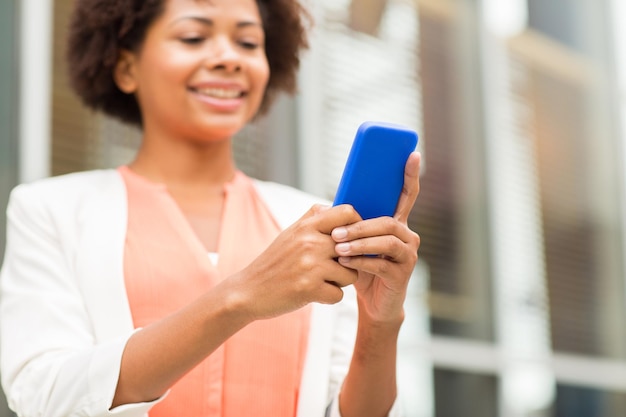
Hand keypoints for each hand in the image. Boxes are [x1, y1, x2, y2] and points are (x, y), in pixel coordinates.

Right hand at [224, 203, 362, 320]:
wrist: (248, 290)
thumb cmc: (274, 263)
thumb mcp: (290, 234)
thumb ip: (312, 219)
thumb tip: (333, 207)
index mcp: (306, 226)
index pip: (347, 213)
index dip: (358, 226)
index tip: (353, 240)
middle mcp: (310, 242)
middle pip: (355, 248)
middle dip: (349, 261)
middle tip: (334, 268)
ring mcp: (310, 266)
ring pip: (351, 274)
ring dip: (340, 282)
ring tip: (321, 281)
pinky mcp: (309, 289)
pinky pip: (339, 295)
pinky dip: (329, 298)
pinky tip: (314, 294)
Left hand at [331, 152, 420, 322]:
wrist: (372, 303)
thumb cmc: (361, 268)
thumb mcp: (356, 243)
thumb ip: (353, 224)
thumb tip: (335, 204)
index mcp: (397, 223)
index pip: (407, 195)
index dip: (411, 175)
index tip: (413, 154)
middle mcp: (408, 236)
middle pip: (388, 221)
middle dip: (360, 225)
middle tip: (335, 232)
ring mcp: (408, 255)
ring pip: (386, 241)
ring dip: (359, 243)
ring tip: (337, 247)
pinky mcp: (403, 275)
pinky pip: (381, 264)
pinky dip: (361, 262)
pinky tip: (345, 263)